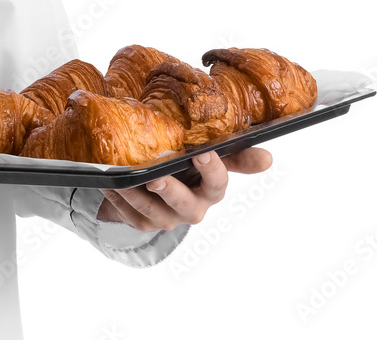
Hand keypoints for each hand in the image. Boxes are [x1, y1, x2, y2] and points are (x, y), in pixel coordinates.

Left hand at [94, 147, 272, 230]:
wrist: (159, 189)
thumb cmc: (190, 169)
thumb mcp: (209, 158)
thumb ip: (234, 153)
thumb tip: (268, 157)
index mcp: (211, 190)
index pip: (218, 183)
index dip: (213, 170)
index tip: (205, 153)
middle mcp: (191, 208)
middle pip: (184, 205)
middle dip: (171, 191)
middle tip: (157, 178)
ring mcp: (166, 218)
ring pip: (150, 209)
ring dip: (135, 193)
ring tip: (122, 176)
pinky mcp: (143, 222)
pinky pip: (127, 213)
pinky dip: (116, 197)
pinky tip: (108, 182)